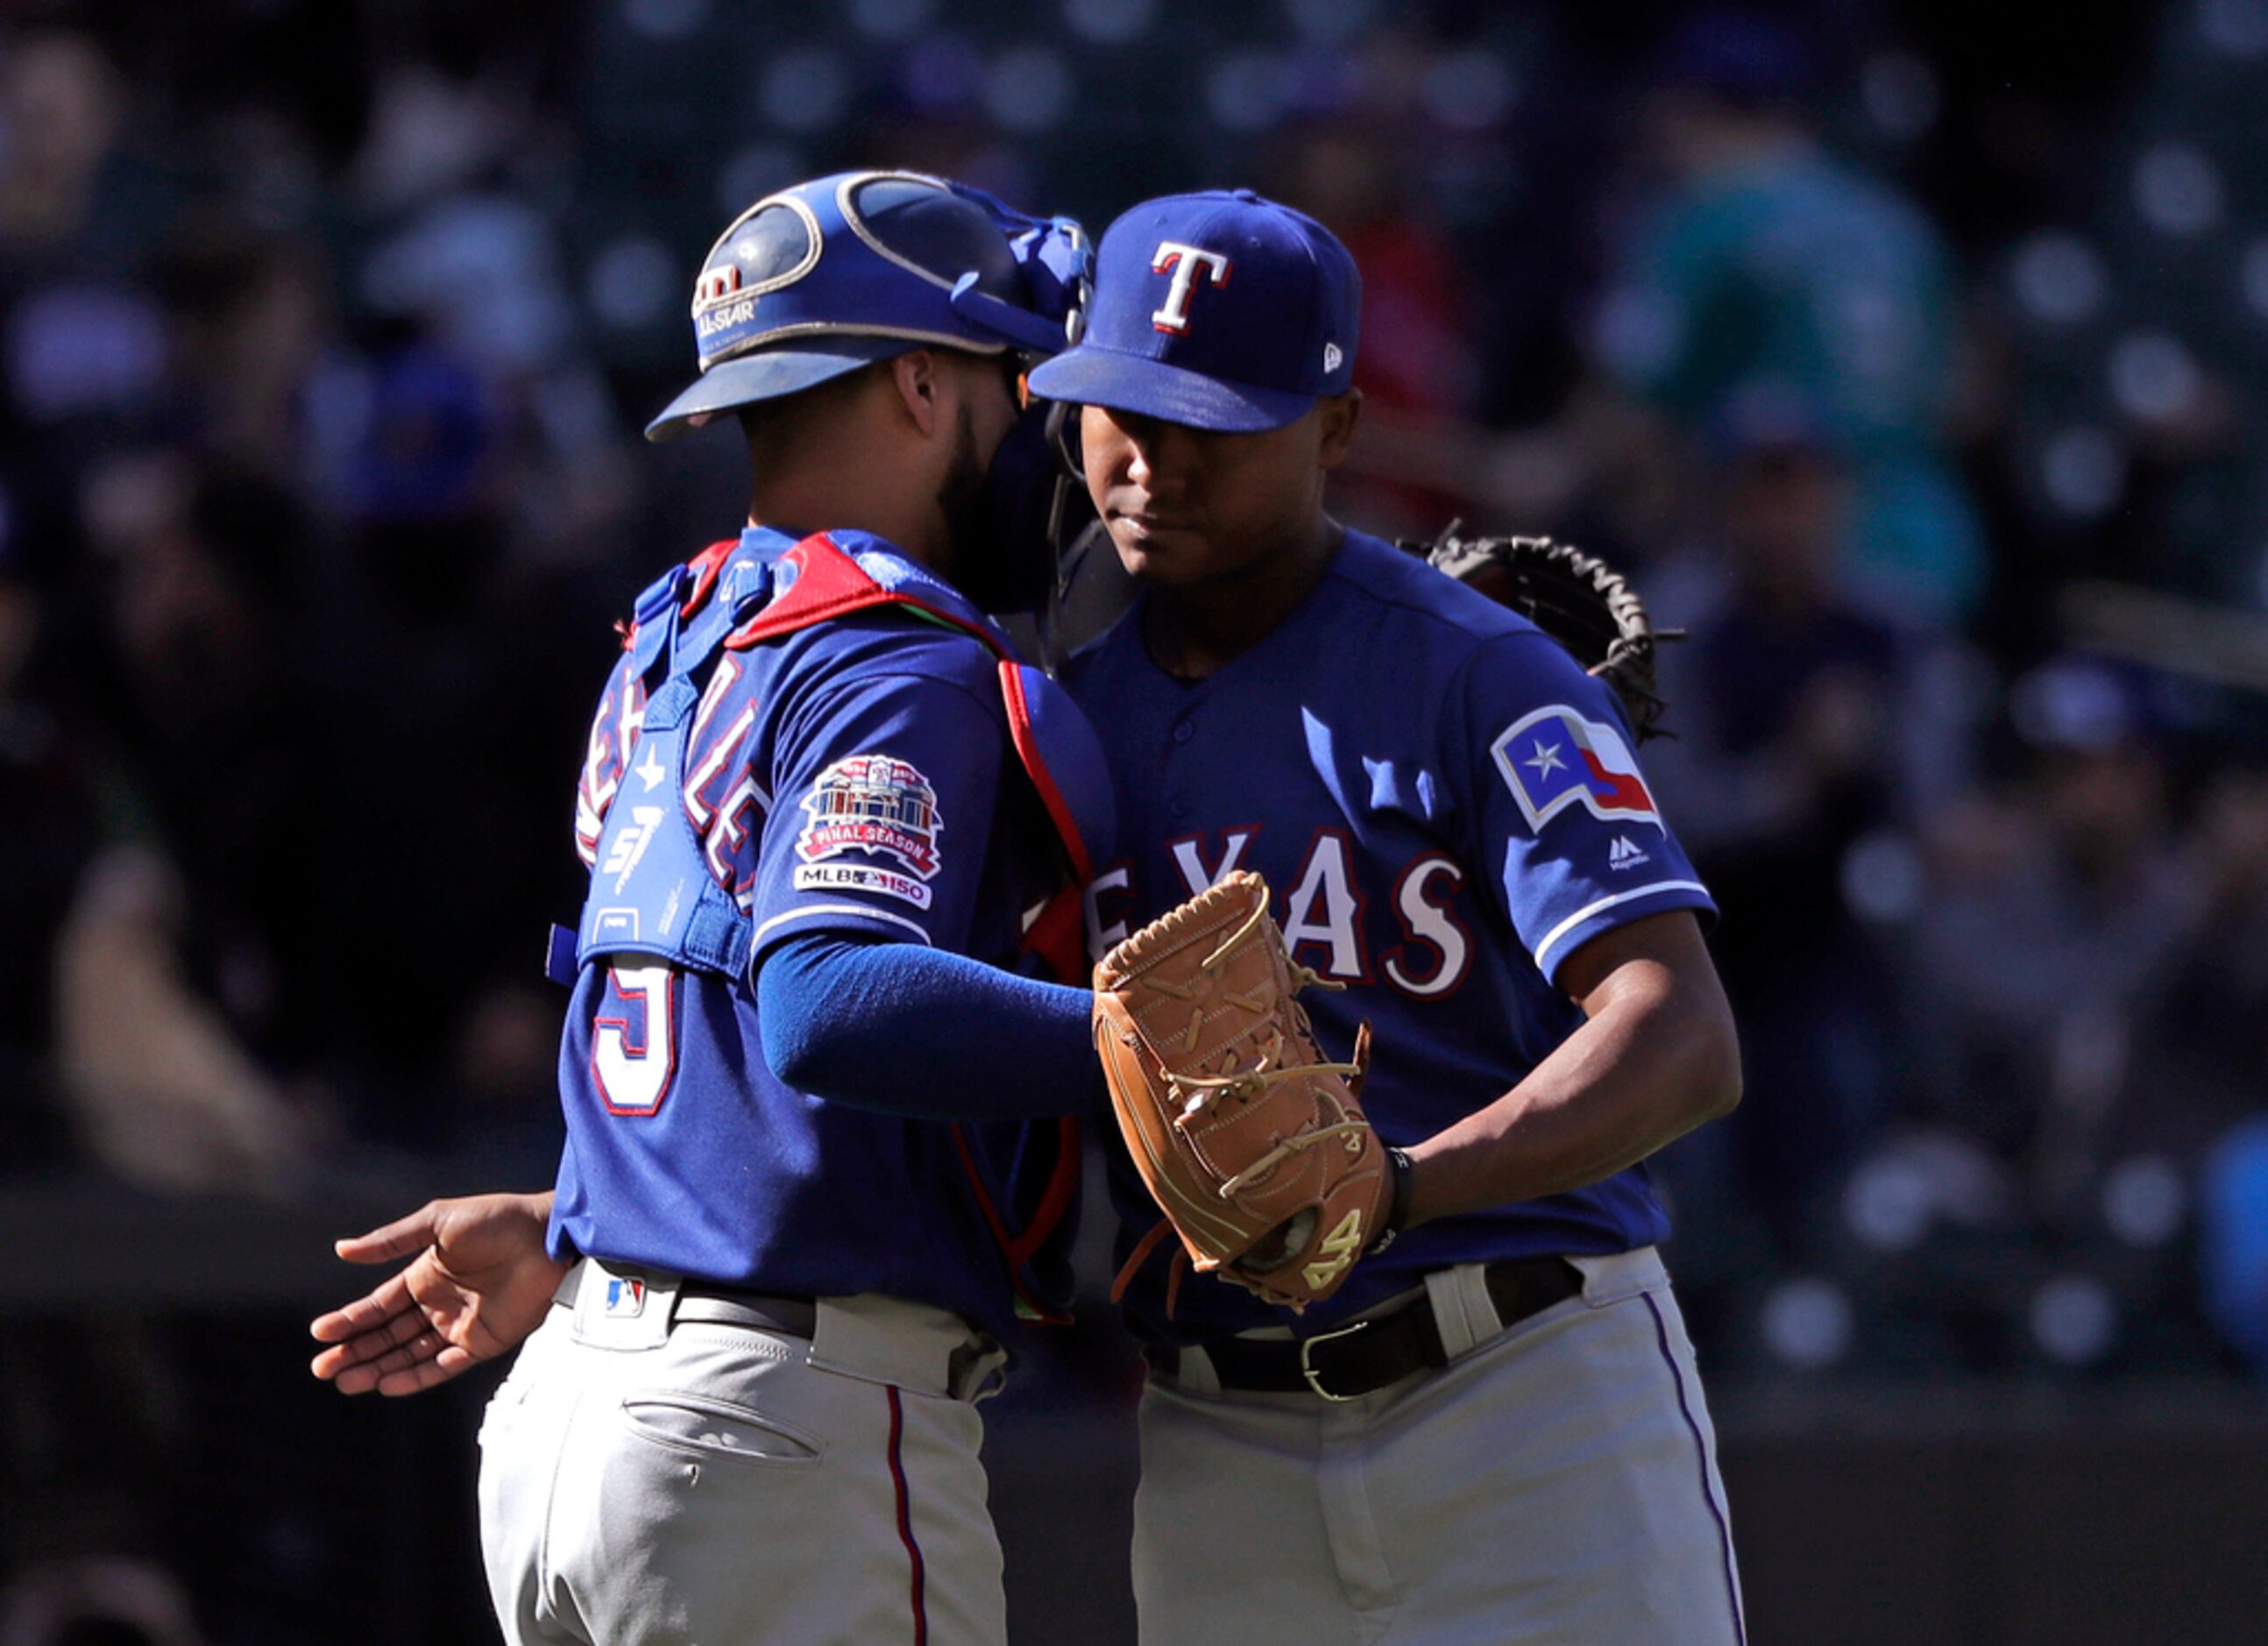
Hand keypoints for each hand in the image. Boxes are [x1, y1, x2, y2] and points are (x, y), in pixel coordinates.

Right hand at [309, 1192, 564, 1395]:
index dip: (350, 1320)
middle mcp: (439, 1305)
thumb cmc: (497, 1220)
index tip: (320, 1334)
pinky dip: (415, 1377)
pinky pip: (444, 1366)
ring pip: (409, 1355)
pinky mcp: (484, 1342)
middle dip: (355, 1352)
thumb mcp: (438, 1222)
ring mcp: (460, 1326)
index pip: (379, 1306)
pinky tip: (386, 1384)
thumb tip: (341, 1249)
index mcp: (425, 1275)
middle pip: (388, 1336)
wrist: (547, 1235)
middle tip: (322, 1368)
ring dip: (377, 1368)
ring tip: (344, 1381)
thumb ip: (392, 1241)